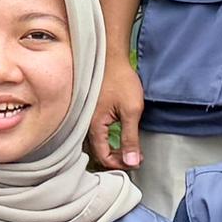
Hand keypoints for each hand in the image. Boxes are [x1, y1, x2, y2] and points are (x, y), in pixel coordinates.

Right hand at [92, 58, 146, 173]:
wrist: (111, 58)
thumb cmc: (120, 80)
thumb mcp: (131, 110)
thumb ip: (130, 138)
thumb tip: (132, 162)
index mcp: (94, 126)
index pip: (103, 157)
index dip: (120, 164)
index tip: (135, 162)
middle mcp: (86, 124)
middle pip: (98, 152)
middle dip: (116, 159)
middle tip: (134, 157)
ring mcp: (86, 118)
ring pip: (97, 144)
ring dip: (112, 150)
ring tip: (128, 149)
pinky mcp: (90, 112)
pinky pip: (96, 133)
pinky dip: (108, 140)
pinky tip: (118, 137)